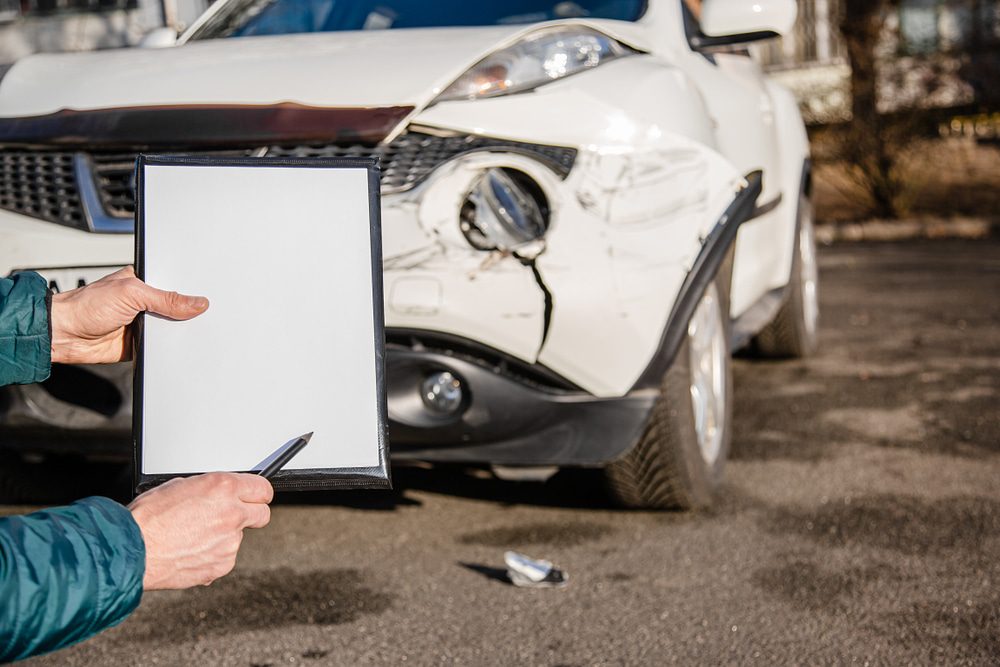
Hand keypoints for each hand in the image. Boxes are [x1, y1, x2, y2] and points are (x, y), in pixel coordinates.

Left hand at [50, 266, 207, 363]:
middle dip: (188, 315)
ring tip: (190, 334)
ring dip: (178, 334)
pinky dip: (168, 350)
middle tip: (203, 318)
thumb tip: (196, 303)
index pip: (176, 285)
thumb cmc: (85, 305)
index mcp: (144, 283)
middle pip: (177, 310)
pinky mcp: (140, 345)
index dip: (192, 291)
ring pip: (172, 330)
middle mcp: (145, 304)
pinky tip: (176, 348)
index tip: (208, 298)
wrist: (63, 335)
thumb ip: (165, 299)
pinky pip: (161, 348)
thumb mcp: (131, 293)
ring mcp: (143, 325)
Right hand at [128, 473, 273, 589]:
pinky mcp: (222, 565)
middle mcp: (232, 514)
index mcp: (224, 488)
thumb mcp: (180, 486)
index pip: (263, 489)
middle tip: (232, 516)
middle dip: (250, 514)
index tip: (254, 497)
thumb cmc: (149, 517)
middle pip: (262, 514)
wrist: (133, 550)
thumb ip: (210, 490)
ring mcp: (229, 542)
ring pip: (238, 538)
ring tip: (193, 536)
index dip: (257, 493)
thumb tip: (219, 494)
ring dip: (223, 536)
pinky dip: (212, 555)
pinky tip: (190, 551)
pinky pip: (224, 558)